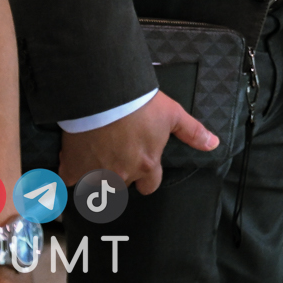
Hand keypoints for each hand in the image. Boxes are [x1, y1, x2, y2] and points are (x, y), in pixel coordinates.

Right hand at [58, 91, 217, 194]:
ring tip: (95, 156)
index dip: (145, 176)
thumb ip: (192, 132)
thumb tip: (213, 143)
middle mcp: (123, 175)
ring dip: (96, 175)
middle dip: (120, 174)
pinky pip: (69, 179)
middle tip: (115, 154)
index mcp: (147, 165)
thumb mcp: (173, 114)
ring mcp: (97, 174)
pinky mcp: (73, 168)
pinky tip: (71, 160)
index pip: (150, 186)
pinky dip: (70, 170)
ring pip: (96, 187)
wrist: (105, 95)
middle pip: (122, 186)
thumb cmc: (140, 104)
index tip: (139, 164)